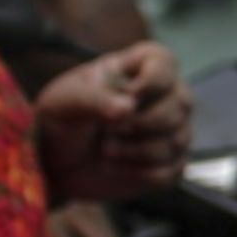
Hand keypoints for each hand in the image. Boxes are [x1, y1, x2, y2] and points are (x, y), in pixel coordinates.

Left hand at [35, 44, 191, 204]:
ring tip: (105, 151)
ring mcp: (171, 131)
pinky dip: (141, 173)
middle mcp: (163, 96)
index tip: (130, 96)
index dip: (154, 80)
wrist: (56, 163)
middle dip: (143, 124)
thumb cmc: (61, 120)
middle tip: (109, 132)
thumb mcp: (65, 102)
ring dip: (137, 151)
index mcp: (137, 69)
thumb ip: (94, 100)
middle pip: (180, 104)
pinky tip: (116, 168)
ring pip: (177, 141)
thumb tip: (127, 108)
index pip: (165, 63)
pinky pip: (172, 170)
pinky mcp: (169, 164)